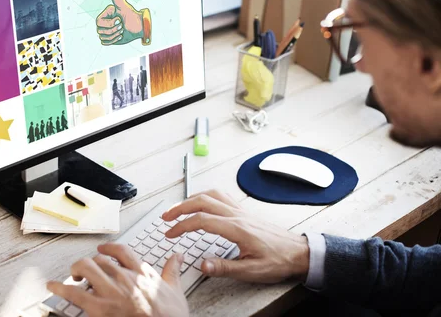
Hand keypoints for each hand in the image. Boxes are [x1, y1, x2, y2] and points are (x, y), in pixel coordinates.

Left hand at [47, 243, 188, 316]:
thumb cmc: (170, 316)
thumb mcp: (175, 290)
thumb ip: (172, 271)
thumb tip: (177, 256)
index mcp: (141, 272)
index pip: (121, 251)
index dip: (108, 248)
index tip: (103, 249)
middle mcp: (124, 277)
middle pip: (99, 259)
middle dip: (90, 263)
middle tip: (85, 270)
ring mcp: (111, 292)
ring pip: (86, 268)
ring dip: (76, 270)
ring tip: (73, 276)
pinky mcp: (100, 308)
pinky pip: (74, 293)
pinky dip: (60, 288)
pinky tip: (52, 286)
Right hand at [96, 0, 150, 45]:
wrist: (140, 28)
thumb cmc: (133, 16)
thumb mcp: (123, 5)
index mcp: (105, 14)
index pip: (99, 22)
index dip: (110, 24)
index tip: (120, 20)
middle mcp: (104, 21)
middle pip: (100, 31)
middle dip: (113, 30)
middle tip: (122, 26)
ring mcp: (106, 30)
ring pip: (103, 37)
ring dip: (115, 36)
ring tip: (122, 31)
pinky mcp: (109, 38)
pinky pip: (104, 42)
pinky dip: (113, 41)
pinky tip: (120, 36)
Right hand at [161, 190, 309, 283]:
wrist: (299, 252)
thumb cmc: (278, 261)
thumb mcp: (252, 270)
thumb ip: (225, 267)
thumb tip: (202, 264)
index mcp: (236, 228)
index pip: (201, 220)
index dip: (182, 226)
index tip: (170, 233)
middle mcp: (237, 215)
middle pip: (202, 201)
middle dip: (180, 207)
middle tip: (166, 217)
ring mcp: (241, 211)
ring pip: (211, 195)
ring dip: (191, 199)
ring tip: (179, 208)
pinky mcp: (244, 212)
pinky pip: (221, 196)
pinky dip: (206, 196)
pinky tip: (202, 202)